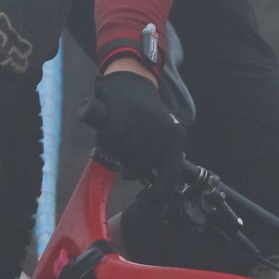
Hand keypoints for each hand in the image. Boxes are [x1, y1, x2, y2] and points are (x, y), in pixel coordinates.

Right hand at [91, 69, 184, 186]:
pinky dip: (104, 138)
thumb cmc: (144, 114)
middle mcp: (162, 131)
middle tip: (126, 153)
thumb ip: (157, 157)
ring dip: (115, 149)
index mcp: (174, 138)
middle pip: (140, 166)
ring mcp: (142, 123)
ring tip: (119, 136)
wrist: (133, 79)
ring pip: (122, 154)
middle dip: (129, 164)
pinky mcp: (122, 114)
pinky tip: (109, 128)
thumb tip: (152, 189)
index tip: (151, 200)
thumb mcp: (159, 133)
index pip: (171, 174)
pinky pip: (109, 140)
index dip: (160, 193)